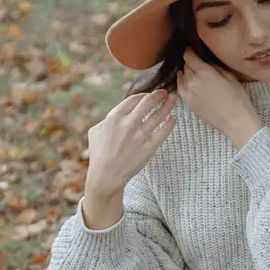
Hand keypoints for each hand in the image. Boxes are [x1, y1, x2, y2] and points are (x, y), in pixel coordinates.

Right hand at [82, 90, 177, 228]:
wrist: (106, 176)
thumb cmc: (98, 154)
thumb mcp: (95, 131)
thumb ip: (107, 119)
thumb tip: (117, 114)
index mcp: (114, 117)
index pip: (134, 100)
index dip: (144, 95)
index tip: (150, 95)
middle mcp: (128, 124)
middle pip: (148, 103)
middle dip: (159, 95)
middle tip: (166, 93)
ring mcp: (140, 136)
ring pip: (158, 116)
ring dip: (167, 105)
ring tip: (174, 100)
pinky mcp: (149, 148)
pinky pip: (163, 132)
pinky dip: (170, 123)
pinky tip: (173, 118)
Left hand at [176, 50, 262, 147]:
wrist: (236, 121)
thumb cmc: (238, 99)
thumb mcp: (230, 76)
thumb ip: (215, 67)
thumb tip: (207, 61)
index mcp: (204, 71)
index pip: (189, 56)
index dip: (190, 51)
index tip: (193, 51)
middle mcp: (192, 81)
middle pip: (185, 66)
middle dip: (190, 63)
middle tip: (197, 64)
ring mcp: (188, 93)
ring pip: (181, 77)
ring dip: (186, 73)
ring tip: (193, 73)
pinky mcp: (188, 103)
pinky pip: (180, 89)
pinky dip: (182, 83)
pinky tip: (187, 82)